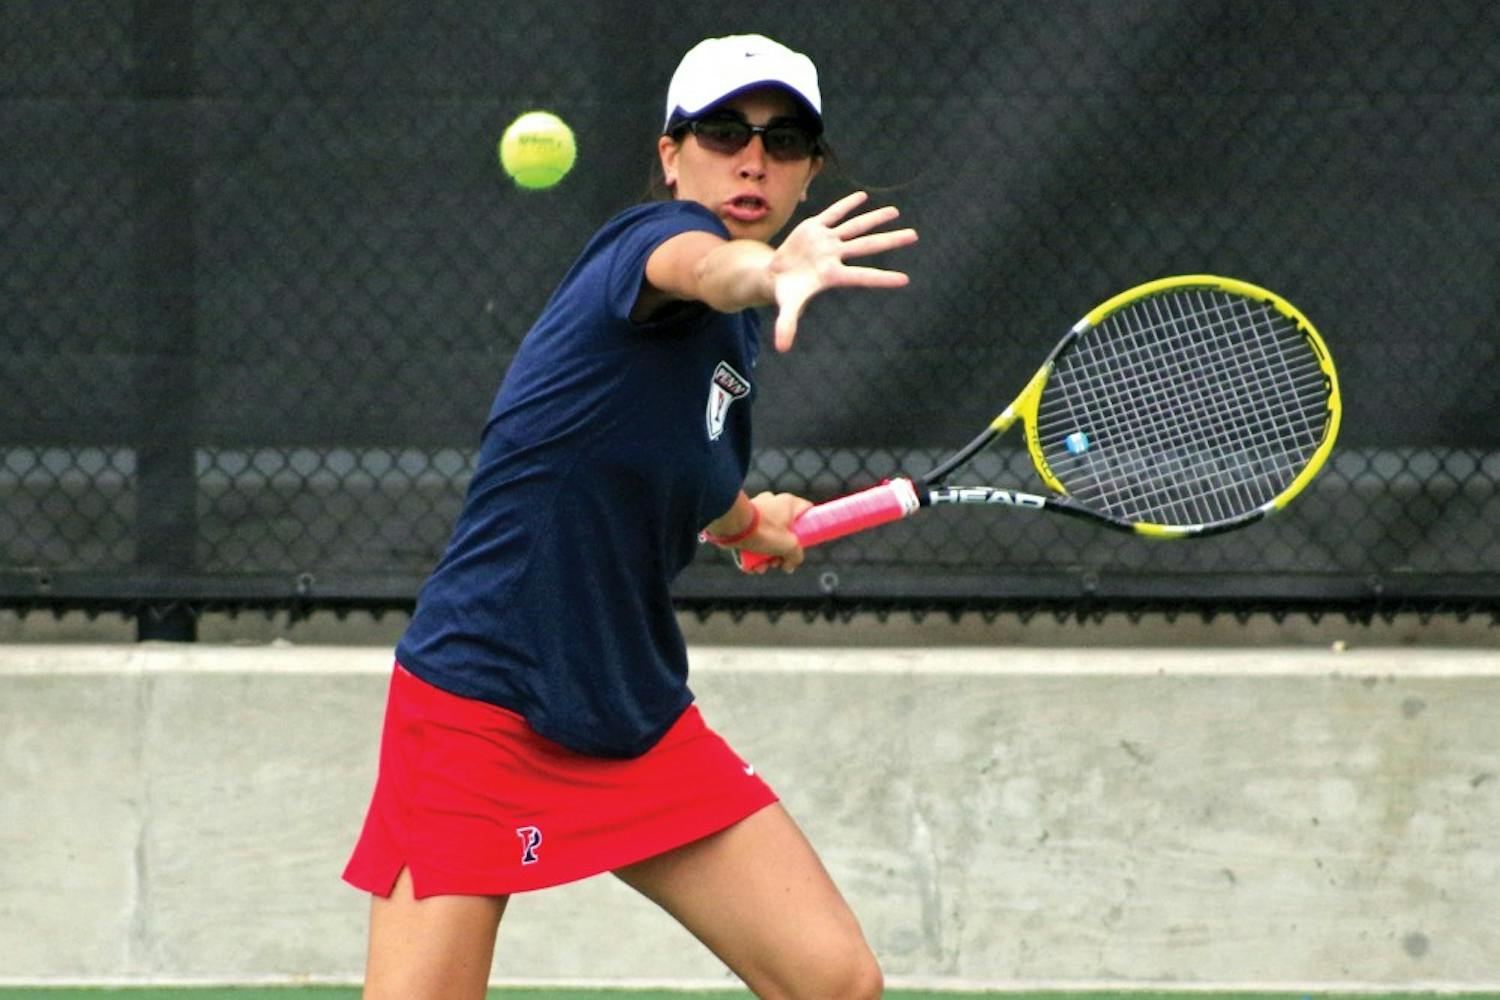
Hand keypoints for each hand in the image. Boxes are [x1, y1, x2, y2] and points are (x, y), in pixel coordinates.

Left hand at [739, 491, 812, 573]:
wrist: (732, 526)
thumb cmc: (765, 531)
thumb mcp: (789, 547)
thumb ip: (796, 556)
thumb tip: (790, 566)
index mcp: (788, 503)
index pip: (806, 511)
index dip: (808, 527)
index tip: (803, 543)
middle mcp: (773, 502)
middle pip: (786, 530)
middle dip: (782, 550)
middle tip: (778, 562)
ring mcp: (757, 509)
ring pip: (768, 535)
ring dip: (767, 555)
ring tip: (762, 567)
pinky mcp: (743, 518)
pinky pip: (753, 535)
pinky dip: (754, 550)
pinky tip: (752, 565)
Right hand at [770, 191, 917, 352]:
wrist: (775, 274)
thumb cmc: (787, 292)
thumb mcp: (787, 308)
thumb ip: (787, 325)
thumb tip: (782, 349)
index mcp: (832, 275)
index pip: (862, 276)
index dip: (882, 278)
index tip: (904, 280)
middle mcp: (835, 255)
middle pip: (867, 246)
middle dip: (890, 241)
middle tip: (914, 236)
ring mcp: (827, 240)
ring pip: (855, 227)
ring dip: (874, 218)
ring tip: (895, 212)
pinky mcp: (815, 227)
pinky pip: (834, 213)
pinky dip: (846, 205)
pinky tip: (863, 197)